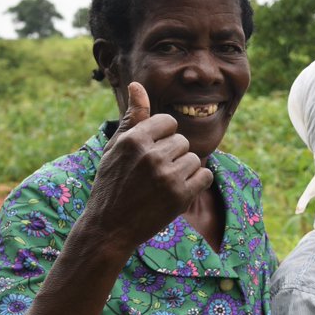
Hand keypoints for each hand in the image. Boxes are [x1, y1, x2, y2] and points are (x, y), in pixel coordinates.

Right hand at [84, 82, 213, 251]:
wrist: (109, 228)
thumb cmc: (111, 184)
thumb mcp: (115, 148)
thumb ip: (132, 117)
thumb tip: (137, 86)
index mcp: (134, 139)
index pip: (168, 122)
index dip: (162, 138)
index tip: (150, 155)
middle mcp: (151, 155)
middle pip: (182, 141)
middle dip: (172, 156)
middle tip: (152, 175)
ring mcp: (167, 176)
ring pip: (194, 158)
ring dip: (184, 171)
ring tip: (162, 185)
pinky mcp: (180, 196)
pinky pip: (205, 176)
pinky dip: (196, 184)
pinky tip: (177, 192)